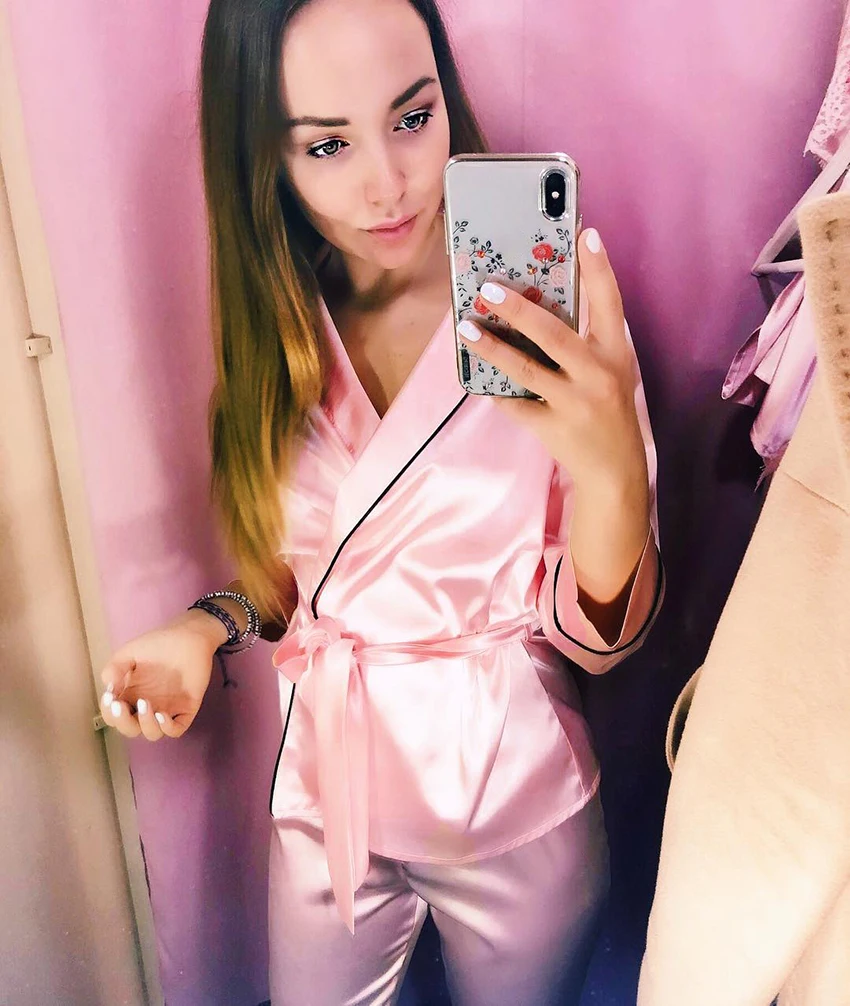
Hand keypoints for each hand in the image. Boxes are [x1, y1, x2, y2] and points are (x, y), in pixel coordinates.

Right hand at [98, 610, 220, 740]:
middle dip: (123, 722)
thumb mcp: (130, 652)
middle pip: (130, 729)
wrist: (189, 636)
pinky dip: (167, 728)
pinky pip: (176, 729)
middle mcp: (147, 706)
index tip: (110, 697)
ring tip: (144, 704)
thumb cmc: (160, 643)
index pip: (114, 716)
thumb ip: (115, 667)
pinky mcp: (186, 709)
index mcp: (131, 695)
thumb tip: (109, 687)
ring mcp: (167, 709)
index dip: (109, 712)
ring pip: (152, 733)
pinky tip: (162, 715)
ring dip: (145, 725)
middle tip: (121, 706)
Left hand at [458, 228, 648, 500]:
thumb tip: (539, 302)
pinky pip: (515, 404)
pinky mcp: (552, 427)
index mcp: (617, 353)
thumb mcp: (611, 370)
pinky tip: (475, 376)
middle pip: (554, 334)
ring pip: (526, 369)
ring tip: (465, 328)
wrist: (615, 471)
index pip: (610, 302)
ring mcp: (574, 402)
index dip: (598, 267)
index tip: (583, 233)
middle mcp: (598, 374)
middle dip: (518, 310)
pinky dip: (494, 390)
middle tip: (487, 288)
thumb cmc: (609, 410)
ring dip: (492, 347)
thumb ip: (587, 340)